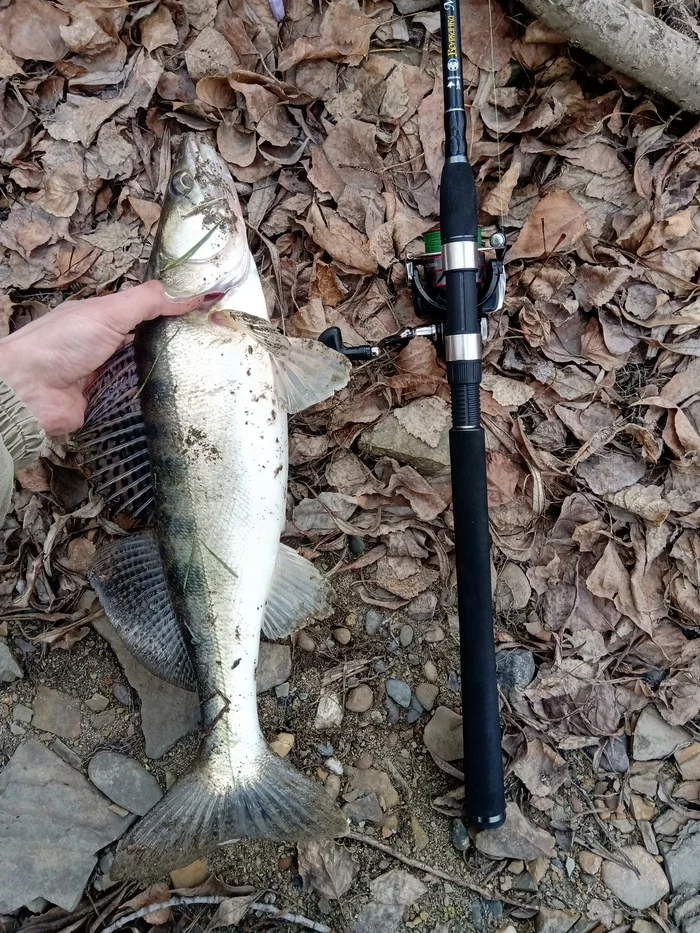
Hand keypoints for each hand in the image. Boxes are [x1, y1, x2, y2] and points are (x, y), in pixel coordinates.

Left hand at [0, 281, 202, 435]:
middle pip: (150, 342)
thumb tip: (194, 293)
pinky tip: (181, 396)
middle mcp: (107, 344)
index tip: (208, 311)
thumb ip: (149, 302)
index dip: (175, 309)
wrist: (29, 392)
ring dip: (168, 372)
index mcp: (104, 317)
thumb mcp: (108, 312)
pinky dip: (155, 397)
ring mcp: (108, 375)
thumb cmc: (62, 344)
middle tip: (212, 343)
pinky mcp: (109, 403)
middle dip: (175, 343)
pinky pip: (138, 398)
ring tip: (206, 370)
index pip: (147, 310)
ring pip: (147, 370)